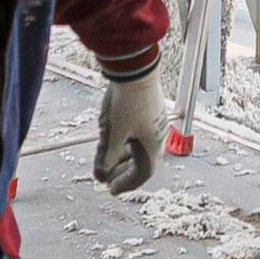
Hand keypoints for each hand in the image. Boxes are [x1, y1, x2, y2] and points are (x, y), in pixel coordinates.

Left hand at [93, 69, 164, 193]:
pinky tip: (111, 135)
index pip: (142, 174)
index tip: (111, 189)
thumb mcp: (113, 134)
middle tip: (106, 176)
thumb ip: (107, 157)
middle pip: (140, 161)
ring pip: (137, 146)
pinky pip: (136, 132)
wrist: (135, 69)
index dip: (126, 184)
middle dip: (121, 170)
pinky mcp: (149, 110)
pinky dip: (124, 140)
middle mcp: (157, 135)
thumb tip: (102, 173)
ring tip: (104, 156)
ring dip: (120, 154)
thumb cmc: (128, 101)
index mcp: (153, 145)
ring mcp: (154, 122)